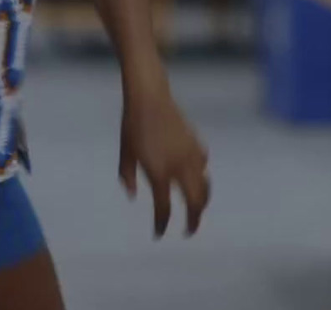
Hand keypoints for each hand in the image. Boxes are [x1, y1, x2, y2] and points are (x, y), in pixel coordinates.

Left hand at [119, 82, 209, 237]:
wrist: (150, 97)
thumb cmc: (132, 125)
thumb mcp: (125, 153)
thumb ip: (128, 177)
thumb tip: (133, 196)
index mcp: (159, 172)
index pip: (163, 209)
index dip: (161, 224)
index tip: (158, 234)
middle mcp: (179, 168)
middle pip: (194, 203)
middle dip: (193, 221)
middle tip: (188, 231)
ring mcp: (191, 156)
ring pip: (204, 187)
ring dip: (202, 202)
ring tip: (196, 210)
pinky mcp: (196, 144)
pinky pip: (203, 167)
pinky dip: (202, 178)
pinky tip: (196, 178)